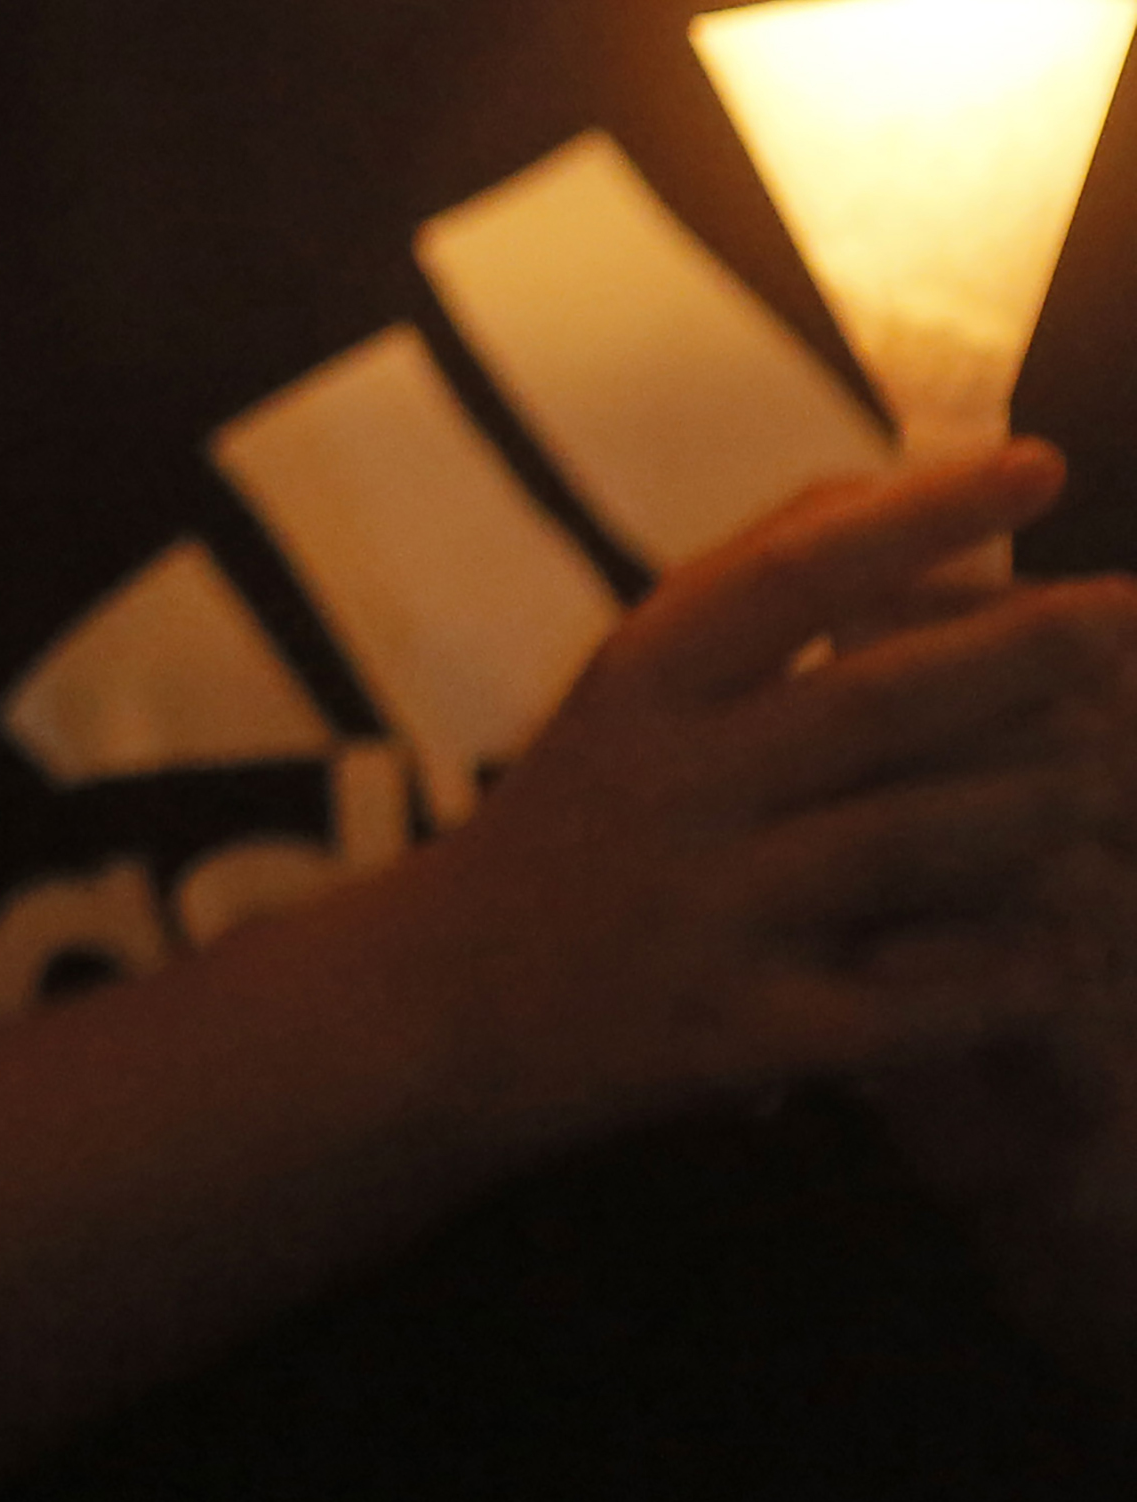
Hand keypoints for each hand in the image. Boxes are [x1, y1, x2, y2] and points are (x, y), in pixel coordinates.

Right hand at [418, 441, 1136, 1155]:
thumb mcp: (622, 688)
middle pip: (875, 702)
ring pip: (911, 844)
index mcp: (641, 685)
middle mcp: (671, 785)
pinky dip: (1014, 974)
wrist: (434, 1007)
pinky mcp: (742, 1034)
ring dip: (1040, 809)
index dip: (923, 516)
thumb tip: (896, 483)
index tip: (1039, 466)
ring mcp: (706, 911)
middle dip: (1027, 657)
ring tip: (1124, 780)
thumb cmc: (567, 823)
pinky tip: (1083, 952)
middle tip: (1132, 619)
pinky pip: (915, 1003)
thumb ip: (744, 586)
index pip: (791, 572)